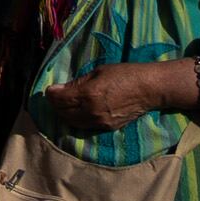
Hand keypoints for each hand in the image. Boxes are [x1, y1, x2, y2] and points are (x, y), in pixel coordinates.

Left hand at [37, 58, 192, 136]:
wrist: (149, 89)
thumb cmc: (125, 74)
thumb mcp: (98, 72)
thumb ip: (77, 82)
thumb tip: (59, 89)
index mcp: (89, 94)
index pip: (60, 99)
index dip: (51, 94)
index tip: (50, 89)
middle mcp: (92, 111)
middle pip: (62, 112)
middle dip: (55, 104)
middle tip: (55, 96)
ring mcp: (100, 122)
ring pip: (72, 122)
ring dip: (64, 113)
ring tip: (64, 104)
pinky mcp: (107, 128)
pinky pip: (84, 126)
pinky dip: (76, 119)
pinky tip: (76, 111)